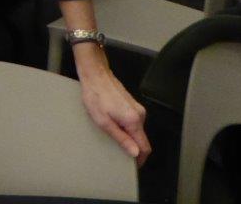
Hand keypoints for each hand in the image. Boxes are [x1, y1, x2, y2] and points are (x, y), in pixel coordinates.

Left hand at [75, 49, 150, 164]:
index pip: (145, 147)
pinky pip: (133, 121)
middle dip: (132, 147)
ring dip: (128, 135)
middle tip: (117, 150)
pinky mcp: (132, 104)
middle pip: (142, 138)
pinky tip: (112, 123)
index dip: (140, 159)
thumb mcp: (103, 121)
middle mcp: (140, 114)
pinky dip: (126, 126)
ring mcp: (137, 108)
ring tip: (111, 133)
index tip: (131, 165)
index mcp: (134, 121)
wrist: (95, 74)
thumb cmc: (95, 96)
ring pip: (137, 130)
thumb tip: (135, 153)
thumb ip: (121, 138)